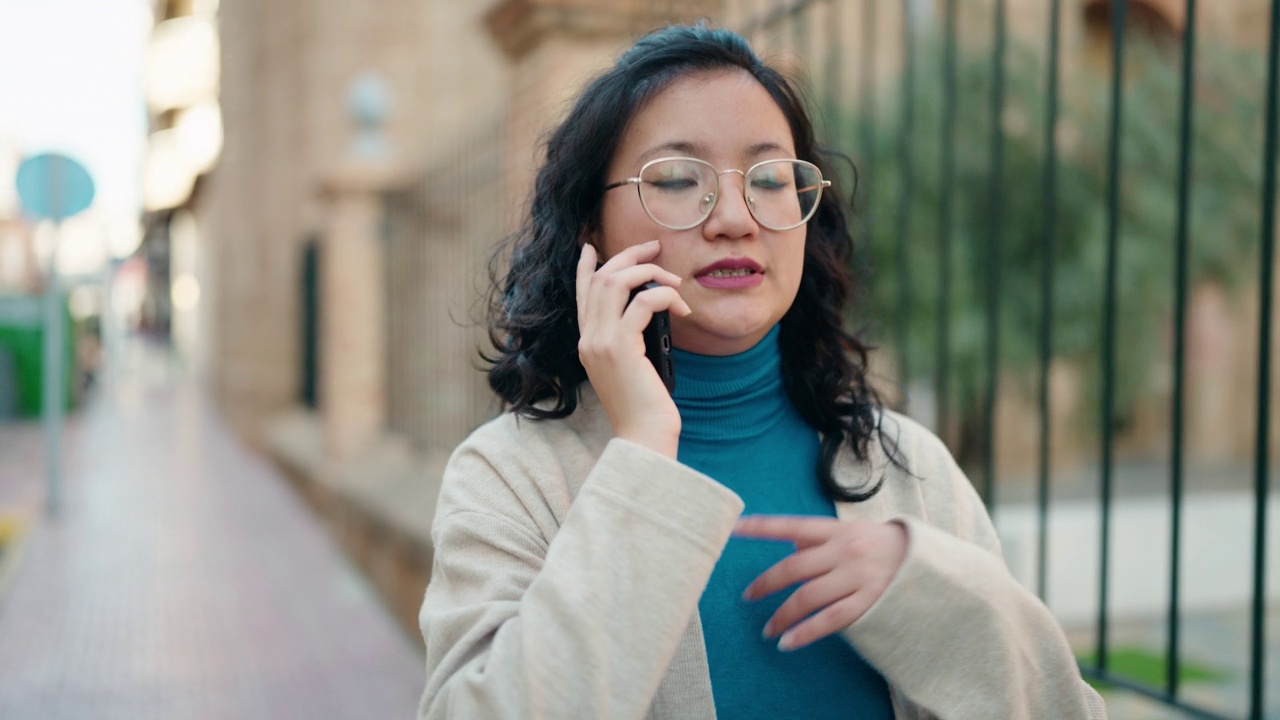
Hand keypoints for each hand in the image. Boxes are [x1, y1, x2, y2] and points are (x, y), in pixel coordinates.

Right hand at [575, 241, 691, 457]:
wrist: (643, 437)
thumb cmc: (645, 407)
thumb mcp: (634, 366)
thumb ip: (631, 340)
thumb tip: (651, 309)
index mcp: (588, 343)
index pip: (582, 294)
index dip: (586, 267)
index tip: (592, 248)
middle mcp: (588, 338)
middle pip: (602, 278)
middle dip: (629, 256)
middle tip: (655, 248)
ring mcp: (601, 342)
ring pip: (618, 282)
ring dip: (650, 272)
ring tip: (674, 281)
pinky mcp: (621, 347)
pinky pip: (643, 301)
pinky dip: (666, 296)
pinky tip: (682, 310)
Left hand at [735, 516, 907, 650]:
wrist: (928, 561)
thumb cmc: (881, 544)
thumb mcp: (850, 531)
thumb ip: (818, 538)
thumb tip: (786, 543)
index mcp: (836, 530)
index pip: (790, 525)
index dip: (760, 528)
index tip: (733, 529)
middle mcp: (844, 551)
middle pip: (793, 567)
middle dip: (765, 583)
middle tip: (747, 597)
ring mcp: (856, 578)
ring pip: (808, 598)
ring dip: (782, 616)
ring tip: (768, 629)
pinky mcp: (869, 602)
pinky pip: (830, 621)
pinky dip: (805, 633)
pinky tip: (788, 642)